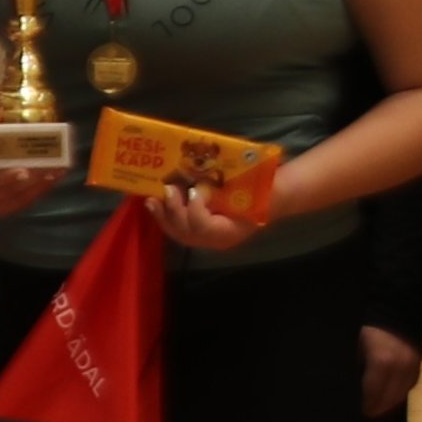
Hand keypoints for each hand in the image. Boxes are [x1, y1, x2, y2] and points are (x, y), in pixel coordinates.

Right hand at [0, 118, 67, 220]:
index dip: (3, 178)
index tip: (23, 171)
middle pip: (3, 195)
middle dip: (28, 184)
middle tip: (48, 170)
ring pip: (14, 202)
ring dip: (37, 189)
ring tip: (56, 173)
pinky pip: (20, 203)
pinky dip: (37, 192)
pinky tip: (53, 179)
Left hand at [148, 182, 268, 253]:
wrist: (269, 199)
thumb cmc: (261, 190)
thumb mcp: (252, 187)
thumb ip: (230, 187)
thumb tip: (203, 181)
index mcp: (230, 231)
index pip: (203, 226)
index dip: (195, 208)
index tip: (195, 190)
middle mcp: (215, 240)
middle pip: (185, 232)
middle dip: (172, 211)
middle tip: (167, 190)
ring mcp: (206, 240)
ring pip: (178, 233)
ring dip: (162, 215)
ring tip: (152, 199)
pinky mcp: (198, 233)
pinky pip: (177, 229)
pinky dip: (165, 216)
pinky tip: (156, 203)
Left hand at [359, 325, 421, 421]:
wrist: (396, 313)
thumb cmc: (369, 331)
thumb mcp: (357, 350)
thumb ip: (359, 370)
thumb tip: (354, 391)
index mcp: (381, 363)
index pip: (373, 393)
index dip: (366, 406)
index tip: (358, 413)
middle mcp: (400, 368)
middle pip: (389, 398)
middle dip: (377, 408)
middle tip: (366, 416)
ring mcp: (412, 367)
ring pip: (401, 394)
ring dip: (389, 404)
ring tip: (377, 410)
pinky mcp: (419, 366)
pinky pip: (409, 386)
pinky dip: (399, 394)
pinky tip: (390, 398)